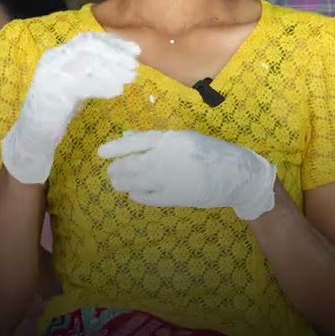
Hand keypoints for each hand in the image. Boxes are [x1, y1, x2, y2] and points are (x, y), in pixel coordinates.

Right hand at [3, 31, 140, 184]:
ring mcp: (51, 74)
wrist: (33, 135)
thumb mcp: (76, 84)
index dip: (113, 43)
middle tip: (135, 64)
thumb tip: (121, 63)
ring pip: (87, 62)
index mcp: (58, 54)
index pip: (88, 39)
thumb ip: (92, 71)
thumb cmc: (57, 111)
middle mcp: (53, 59)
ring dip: (113, 69)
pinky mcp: (52, 92)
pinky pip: (82, 84)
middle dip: (115, 53)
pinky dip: (102, 85)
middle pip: (89, 46)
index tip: (134, 49)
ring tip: (130, 78)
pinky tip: (117, 91)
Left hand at [99, 130, 276, 220]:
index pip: (134, 143)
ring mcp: (166, 180)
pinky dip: (136, 194)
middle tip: (112, 171)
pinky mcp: (171, 197)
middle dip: (117, 170)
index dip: (115, 148)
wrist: (233, 175)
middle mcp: (164, 159)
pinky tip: (134, 193)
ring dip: (123, 183)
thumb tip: (127, 138)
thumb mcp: (183, 138)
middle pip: (129, 166)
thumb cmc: (209, 151)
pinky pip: (145, 197)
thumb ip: (155, 139)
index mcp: (169, 140)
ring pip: (133, 183)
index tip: (101, 153)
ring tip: (119, 182)